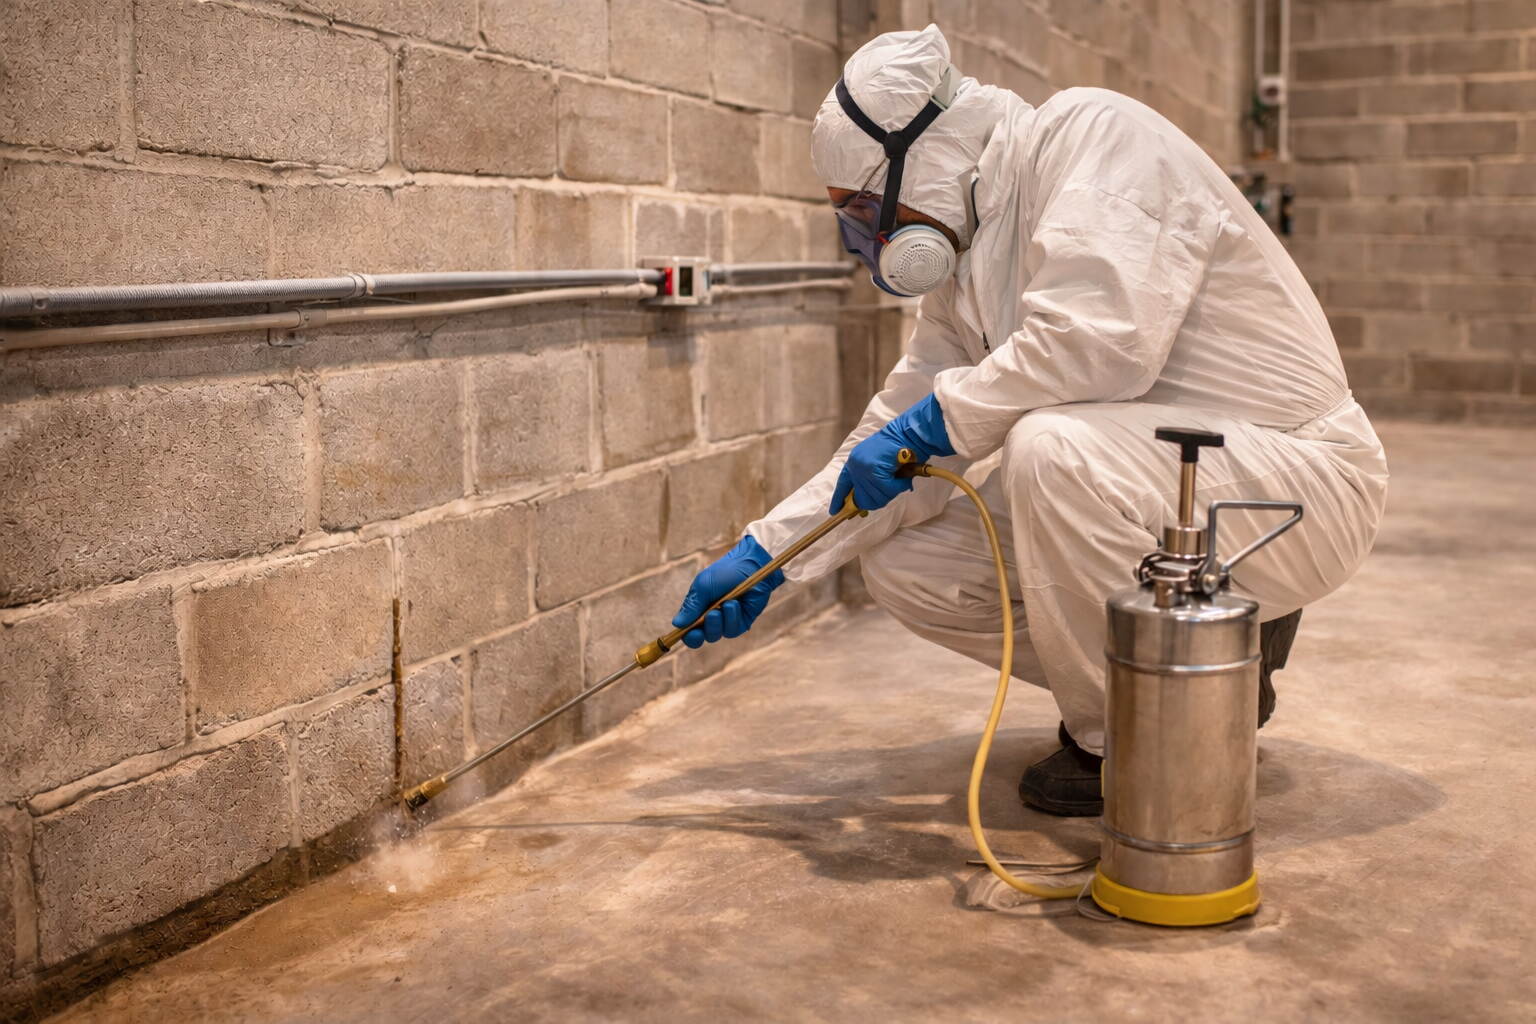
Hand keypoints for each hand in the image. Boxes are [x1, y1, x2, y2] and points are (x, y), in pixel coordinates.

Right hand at [671, 536, 784, 648]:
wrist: (751, 565)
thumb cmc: (724, 572)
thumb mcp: (703, 586)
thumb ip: (690, 606)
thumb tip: (676, 624)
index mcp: (698, 609)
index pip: (688, 631)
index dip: (688, 636)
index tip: (689, 633)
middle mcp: (710, 618)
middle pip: (702, 637)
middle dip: (705, 628)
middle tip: (711, 614)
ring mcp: (726, 621)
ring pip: (717, 635)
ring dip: (720, 620)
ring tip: (726, 602)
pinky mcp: (741, 622)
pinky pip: (732, 630)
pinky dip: (732, 617)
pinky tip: (735, 603)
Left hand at [829, 393, 955, 513]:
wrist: (908, 433)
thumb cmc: (899, 448)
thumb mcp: (879, 463)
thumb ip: (871, 480)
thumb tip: (866, 504)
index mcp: (854, 461)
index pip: (843, 484)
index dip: (839, 499)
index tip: (835, 511)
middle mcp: (855, 465)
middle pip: (862, 499)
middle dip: (878, 499)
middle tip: (891, 489)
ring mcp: (863, 469)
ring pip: (876, 497)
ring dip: (891, 491)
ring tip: (898, 477)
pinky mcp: (874, 471)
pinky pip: (887, 490)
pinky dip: (898, 486)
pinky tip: (902, 476)